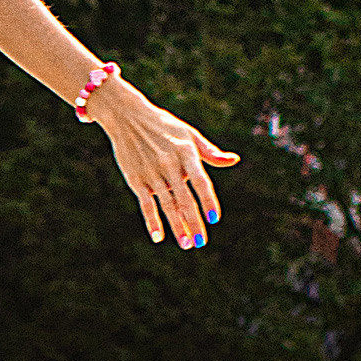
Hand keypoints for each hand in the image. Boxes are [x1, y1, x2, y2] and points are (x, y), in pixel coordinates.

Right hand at [94, 82, 238, 249]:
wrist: (127, 116)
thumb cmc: (163, 126)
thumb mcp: (188, 134)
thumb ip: (209, 152)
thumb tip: (233, 160)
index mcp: (185, 152)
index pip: (200, 181)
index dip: (207, 201)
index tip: (214, 219)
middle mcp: (169, 164)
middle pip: (184, 199)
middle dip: (194, 222)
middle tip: (201, 242)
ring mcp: (151, 173)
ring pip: (167, 205)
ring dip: (177, 226)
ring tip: (186, 244)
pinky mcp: (136, 179)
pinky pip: (146, 204)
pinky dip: (152, 221)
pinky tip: (158, 237)